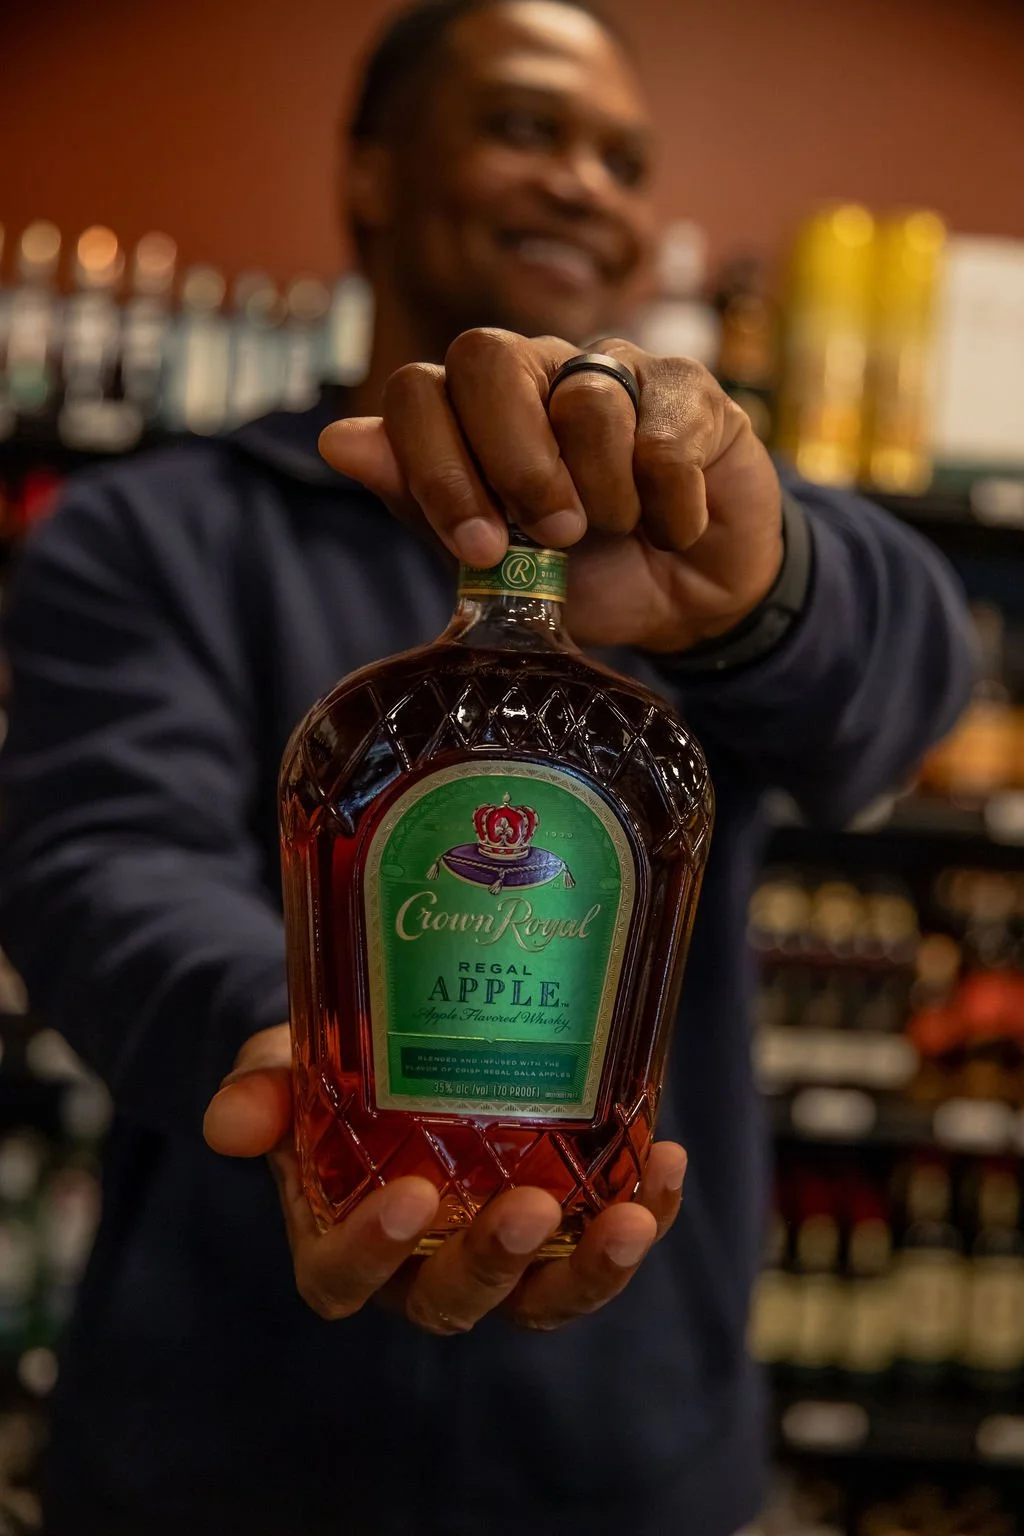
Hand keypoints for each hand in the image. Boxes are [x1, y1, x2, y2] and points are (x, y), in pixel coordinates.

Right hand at [203, 1024, 686, 1332]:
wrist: (390, 1041)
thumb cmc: (324, 1068)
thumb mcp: (283, 1064)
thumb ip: (259, 1087)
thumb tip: (229, 1121)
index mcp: (340, 1239)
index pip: (342, 1278)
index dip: (371, 1254)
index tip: (407, 1197)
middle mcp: (421, 1262)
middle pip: (454, 1300)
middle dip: (493, 1264)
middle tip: (528, 1209)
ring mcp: (500, 1249)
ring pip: (544, 1297)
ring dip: (592, 1270)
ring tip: (633, 1219)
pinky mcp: (566, 1219)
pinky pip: (607, 1237)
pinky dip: (645, 1210)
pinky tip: (667, 1161)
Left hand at [319, 331, 782, 652]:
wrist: (683, 603)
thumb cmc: (583, 575)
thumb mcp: (495, 564)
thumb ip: (422, 503)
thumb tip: (338, 440)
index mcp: (474, 411)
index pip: (418, 391)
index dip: (436, 468)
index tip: (479, 549)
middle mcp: (538, 372)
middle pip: (486, 355)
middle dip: (513, 462)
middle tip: (555, 535)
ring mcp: (616, 370)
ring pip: (587, 399)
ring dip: (603, 494)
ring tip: (622, 531)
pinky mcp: (690, 391)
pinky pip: (665, 437)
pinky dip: (668, 506)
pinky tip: (673, 528)